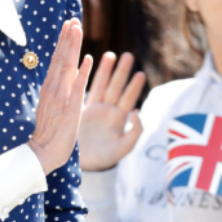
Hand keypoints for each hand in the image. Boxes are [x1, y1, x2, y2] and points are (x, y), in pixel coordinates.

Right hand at [27, 18, 92, 174]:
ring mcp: (61, 98)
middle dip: (67, 38)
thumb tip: (64, 74)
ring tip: (77, 29)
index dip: (64, 41)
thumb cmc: (47, 132)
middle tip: (73, 18)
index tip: (68, 24)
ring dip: (72, 47)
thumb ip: (57, 89)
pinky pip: (77, 89)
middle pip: (61, 58)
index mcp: (50, 88)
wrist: (41, 153)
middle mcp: (54, 89)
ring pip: (67, 67)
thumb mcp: (51, 106)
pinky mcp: (70, 110)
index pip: (58, 60)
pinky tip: (88, 59)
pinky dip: (82, 73)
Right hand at [79, 52, 145, 170]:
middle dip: (122, 71)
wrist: (83, 166)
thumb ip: (135, 131)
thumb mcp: (123, 147)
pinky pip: (84, 92)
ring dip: (106, 71)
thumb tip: (137, 110)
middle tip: (128, 55)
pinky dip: (86, 79)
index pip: (129, 98)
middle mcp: (107, 111)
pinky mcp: (80, 111)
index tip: (141, 73)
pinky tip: (87, 68)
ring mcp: (94, 110)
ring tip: (110, 55)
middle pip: (116, 87)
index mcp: (119, 119)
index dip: (134, 86)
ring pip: (102, 86)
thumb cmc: (104, 159)